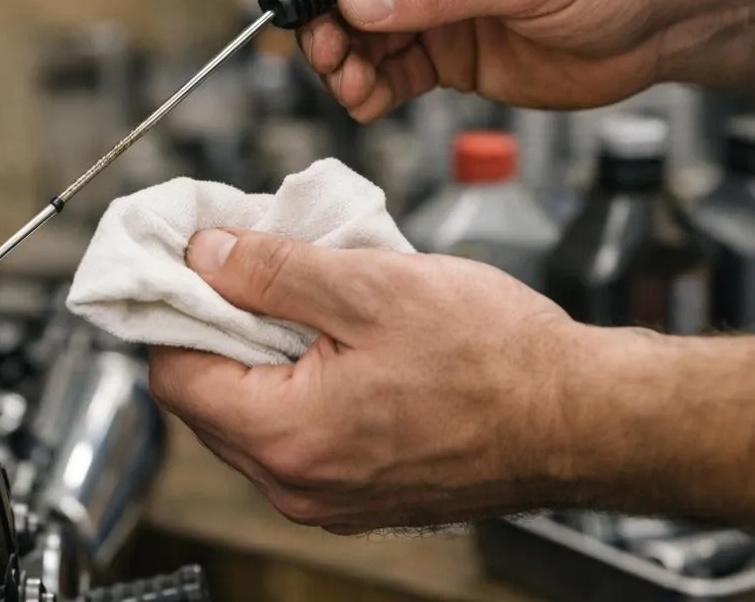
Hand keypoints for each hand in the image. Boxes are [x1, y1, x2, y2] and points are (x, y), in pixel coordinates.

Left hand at [148, 228, 598, 532]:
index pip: (174, 373)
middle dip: (221, 326)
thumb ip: (272, 272)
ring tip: (309, 299)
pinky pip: (300, 434)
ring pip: (254, 416)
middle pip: (208, 397)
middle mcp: (298, 485)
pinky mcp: (363, 494)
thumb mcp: (370, 287)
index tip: (194, 261)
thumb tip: (205, 257)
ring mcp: (331, 498)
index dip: (176, 307)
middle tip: (255, 265)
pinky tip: (342, 340)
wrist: (580, 417)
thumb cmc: (496, 360)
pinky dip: (302, 384)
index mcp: (286, 437)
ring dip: (264, 354)